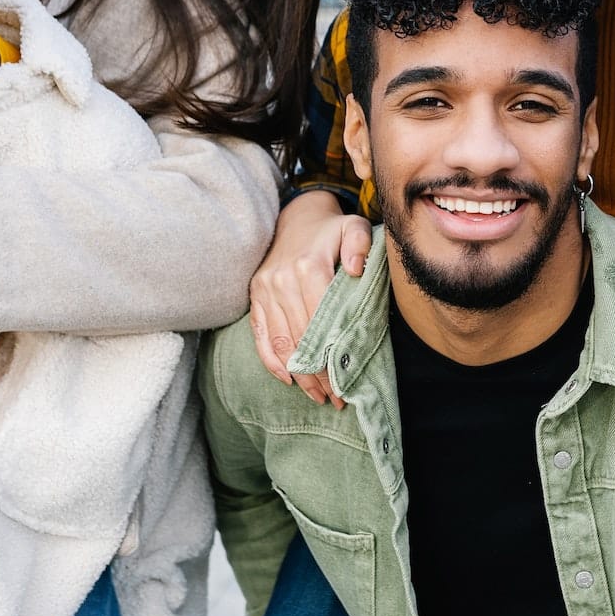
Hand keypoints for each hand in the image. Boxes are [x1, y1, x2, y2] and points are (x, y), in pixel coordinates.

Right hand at [247, 191, 369, 407]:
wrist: (296, 217)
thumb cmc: (332, 229)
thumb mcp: (354, 226)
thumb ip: (359, 244)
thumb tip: (356, 270)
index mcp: (309, 266)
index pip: (321, 322)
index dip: (333, 356)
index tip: (347, 381)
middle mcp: (282, 281)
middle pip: (302, 339)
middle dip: (319, 374)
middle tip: (336, 398)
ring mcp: (265, 290)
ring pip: (281, 343)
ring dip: (299, 375)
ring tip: (318, 396)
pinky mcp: (255, 297)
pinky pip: (260, 336)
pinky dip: (272, 362)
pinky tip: (288, 380)